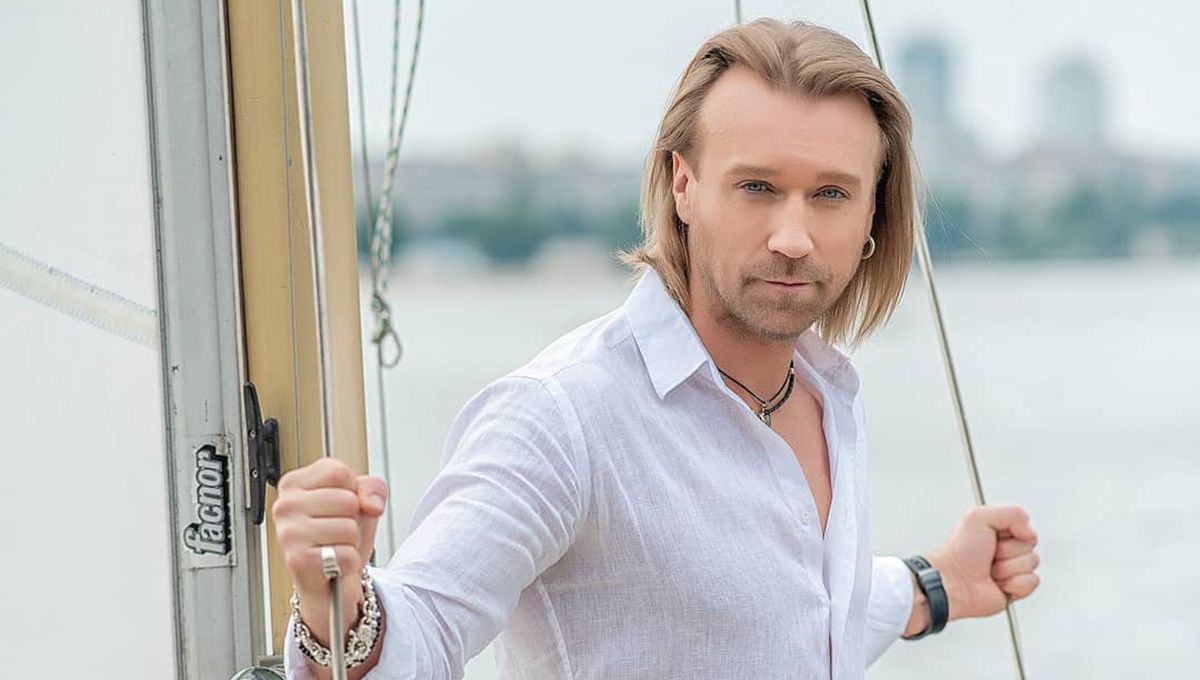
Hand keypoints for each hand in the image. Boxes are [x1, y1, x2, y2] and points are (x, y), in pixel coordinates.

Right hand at [272, 457, 388, 644]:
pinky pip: (346, 554)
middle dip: (353, 518)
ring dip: (351, 541)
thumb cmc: (339, 536)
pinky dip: (349, 562)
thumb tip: (372, 504)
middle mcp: (285, 505)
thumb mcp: (360, 500)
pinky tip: (332, 562)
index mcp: (294, 483)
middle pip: (347, 500)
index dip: (353, 490)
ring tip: (334, 546)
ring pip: (348, 527)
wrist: (330, 580)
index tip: (341, 505)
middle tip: (337, 530)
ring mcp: (288, 532)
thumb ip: (372, 487)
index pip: (338, 471)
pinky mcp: (297, 559)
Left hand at [927, 504, 1040, 620]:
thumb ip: (1011, 513)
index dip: (1012, 531)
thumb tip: (1030, 531)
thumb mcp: (978, 516)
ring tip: (990, 570)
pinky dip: (1015, 583)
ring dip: (1009, 567)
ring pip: (1032, 563)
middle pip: (1030, 545)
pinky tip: (998, 584)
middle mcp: (1005, 549)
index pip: (1024, 527)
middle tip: (989, 555)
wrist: (953, 583)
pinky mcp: (1015, 589)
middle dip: (1009, 550)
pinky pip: (1032, 582)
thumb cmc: (959, 551)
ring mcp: (1011, 569)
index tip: (993, 536)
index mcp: (997, 531)